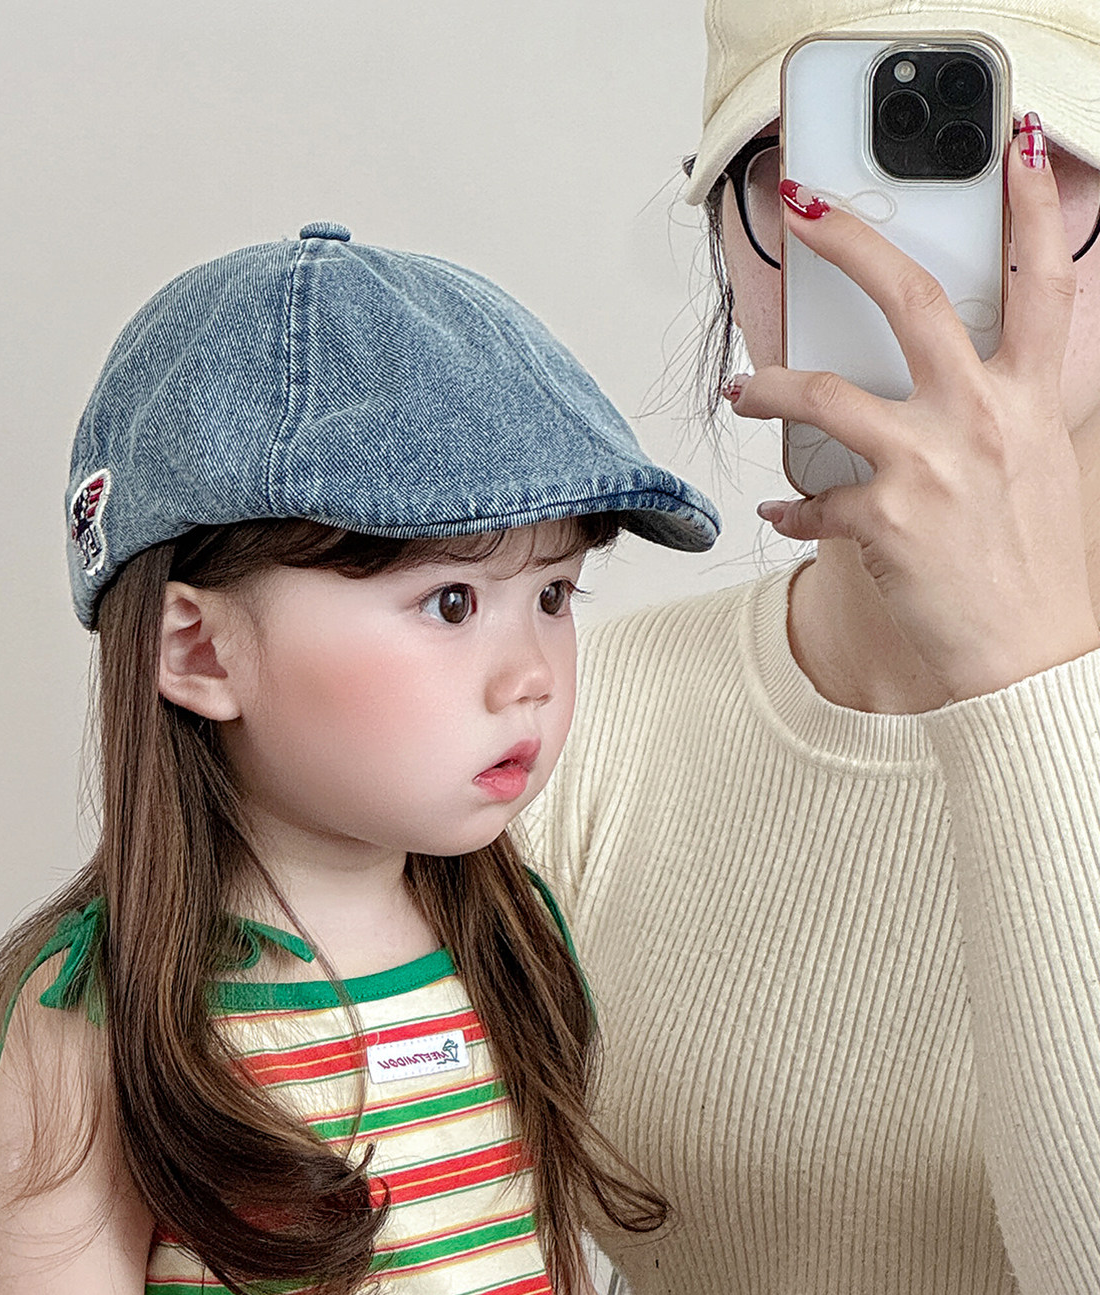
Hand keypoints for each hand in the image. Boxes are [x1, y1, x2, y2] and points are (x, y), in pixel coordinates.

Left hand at [731, 121, 1099, 700]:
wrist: (1027, 654)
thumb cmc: (1030, 562)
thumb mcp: (1038, 463)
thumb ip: (1003, 407)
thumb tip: (965, 375)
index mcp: (1027, 397)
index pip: (1041, 281)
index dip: (1027, 209)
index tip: (1008, 149)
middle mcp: (981, 418)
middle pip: (910, 299)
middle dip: (851, 240)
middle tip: (806, 207)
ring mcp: (931, 466)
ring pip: (825, 394)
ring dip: (771, 387)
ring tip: (744, 390)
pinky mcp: (886, 521)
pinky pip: (813, 502)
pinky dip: (790, 509)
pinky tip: (780, 512)